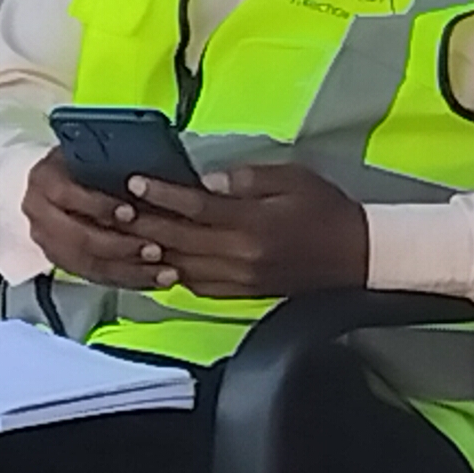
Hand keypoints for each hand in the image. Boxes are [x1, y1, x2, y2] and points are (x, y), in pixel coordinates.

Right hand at [23, 154, 174, 289]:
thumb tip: (147, 181)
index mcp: (44, 180)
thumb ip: (113, 168)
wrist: (67, 185)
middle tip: (156, 250)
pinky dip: (129, 280)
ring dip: (129, 270)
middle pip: (77, 238)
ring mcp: (48, 242)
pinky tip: (157, 279)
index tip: (132, 212)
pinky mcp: (63, 262)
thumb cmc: (89, 166)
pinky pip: (97, 278)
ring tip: (165, 271)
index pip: (67, 195)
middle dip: (119, 246)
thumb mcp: (96, 157)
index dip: (99, 206)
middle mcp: (38, 213)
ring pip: (88, 264)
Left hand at [118, 160, 369, 300]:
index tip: (134, 182)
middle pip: (180, 241)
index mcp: (254, 224)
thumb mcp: (291, 178)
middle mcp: (243, 255)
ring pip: (184, 268)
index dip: (162, 194)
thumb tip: (205, 181)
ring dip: (153, 252)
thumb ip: (245, 179)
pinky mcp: (246, 294)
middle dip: (144, 223)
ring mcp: (243, 279)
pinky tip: (160, 260)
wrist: (359, 254)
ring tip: (126, 234)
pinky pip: (200, 287)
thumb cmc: (326, 210)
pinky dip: (176, 274)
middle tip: (114, 207)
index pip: (196, 208)